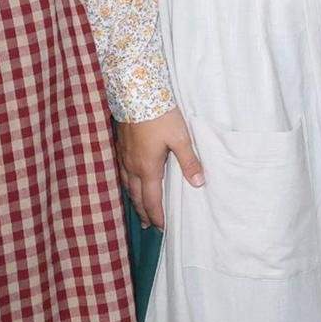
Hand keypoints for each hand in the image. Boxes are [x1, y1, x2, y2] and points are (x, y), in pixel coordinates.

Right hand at [118, 108, 201, 230]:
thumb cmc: (160, 116)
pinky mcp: (121, 146)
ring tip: (139, 209)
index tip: (162, 227)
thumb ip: (189, 161)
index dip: (157, 216)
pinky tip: (130, 181)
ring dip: (135, 200)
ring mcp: (124, 157)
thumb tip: (199, 183)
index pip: (152, 200)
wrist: (136, 94)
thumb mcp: (180, 138)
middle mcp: (133, 167)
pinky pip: (123, 173)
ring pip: (128, 186)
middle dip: (144, 213)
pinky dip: (128, 184)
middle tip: (149, 226)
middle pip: (137, 197)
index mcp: (148, 168)